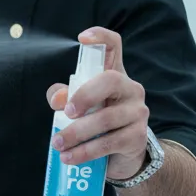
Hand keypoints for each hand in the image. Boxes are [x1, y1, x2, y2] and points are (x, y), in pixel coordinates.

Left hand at [46, 28, 149, 181]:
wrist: (123, 158)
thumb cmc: (96, 126)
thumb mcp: (78, 108)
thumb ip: (63, 97)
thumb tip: (57, 98)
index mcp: (113, 75)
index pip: (113, 47)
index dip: (100, 37)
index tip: (82, 38)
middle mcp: (130, 88)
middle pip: (110, 80)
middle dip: (85, 95)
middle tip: (66, 112)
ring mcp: (137, 112)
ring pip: (106, 118)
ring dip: (77, 132)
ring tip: (58, 143)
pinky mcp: (137, 137)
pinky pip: (109, 143)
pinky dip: (85, 152)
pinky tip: (69, 158)